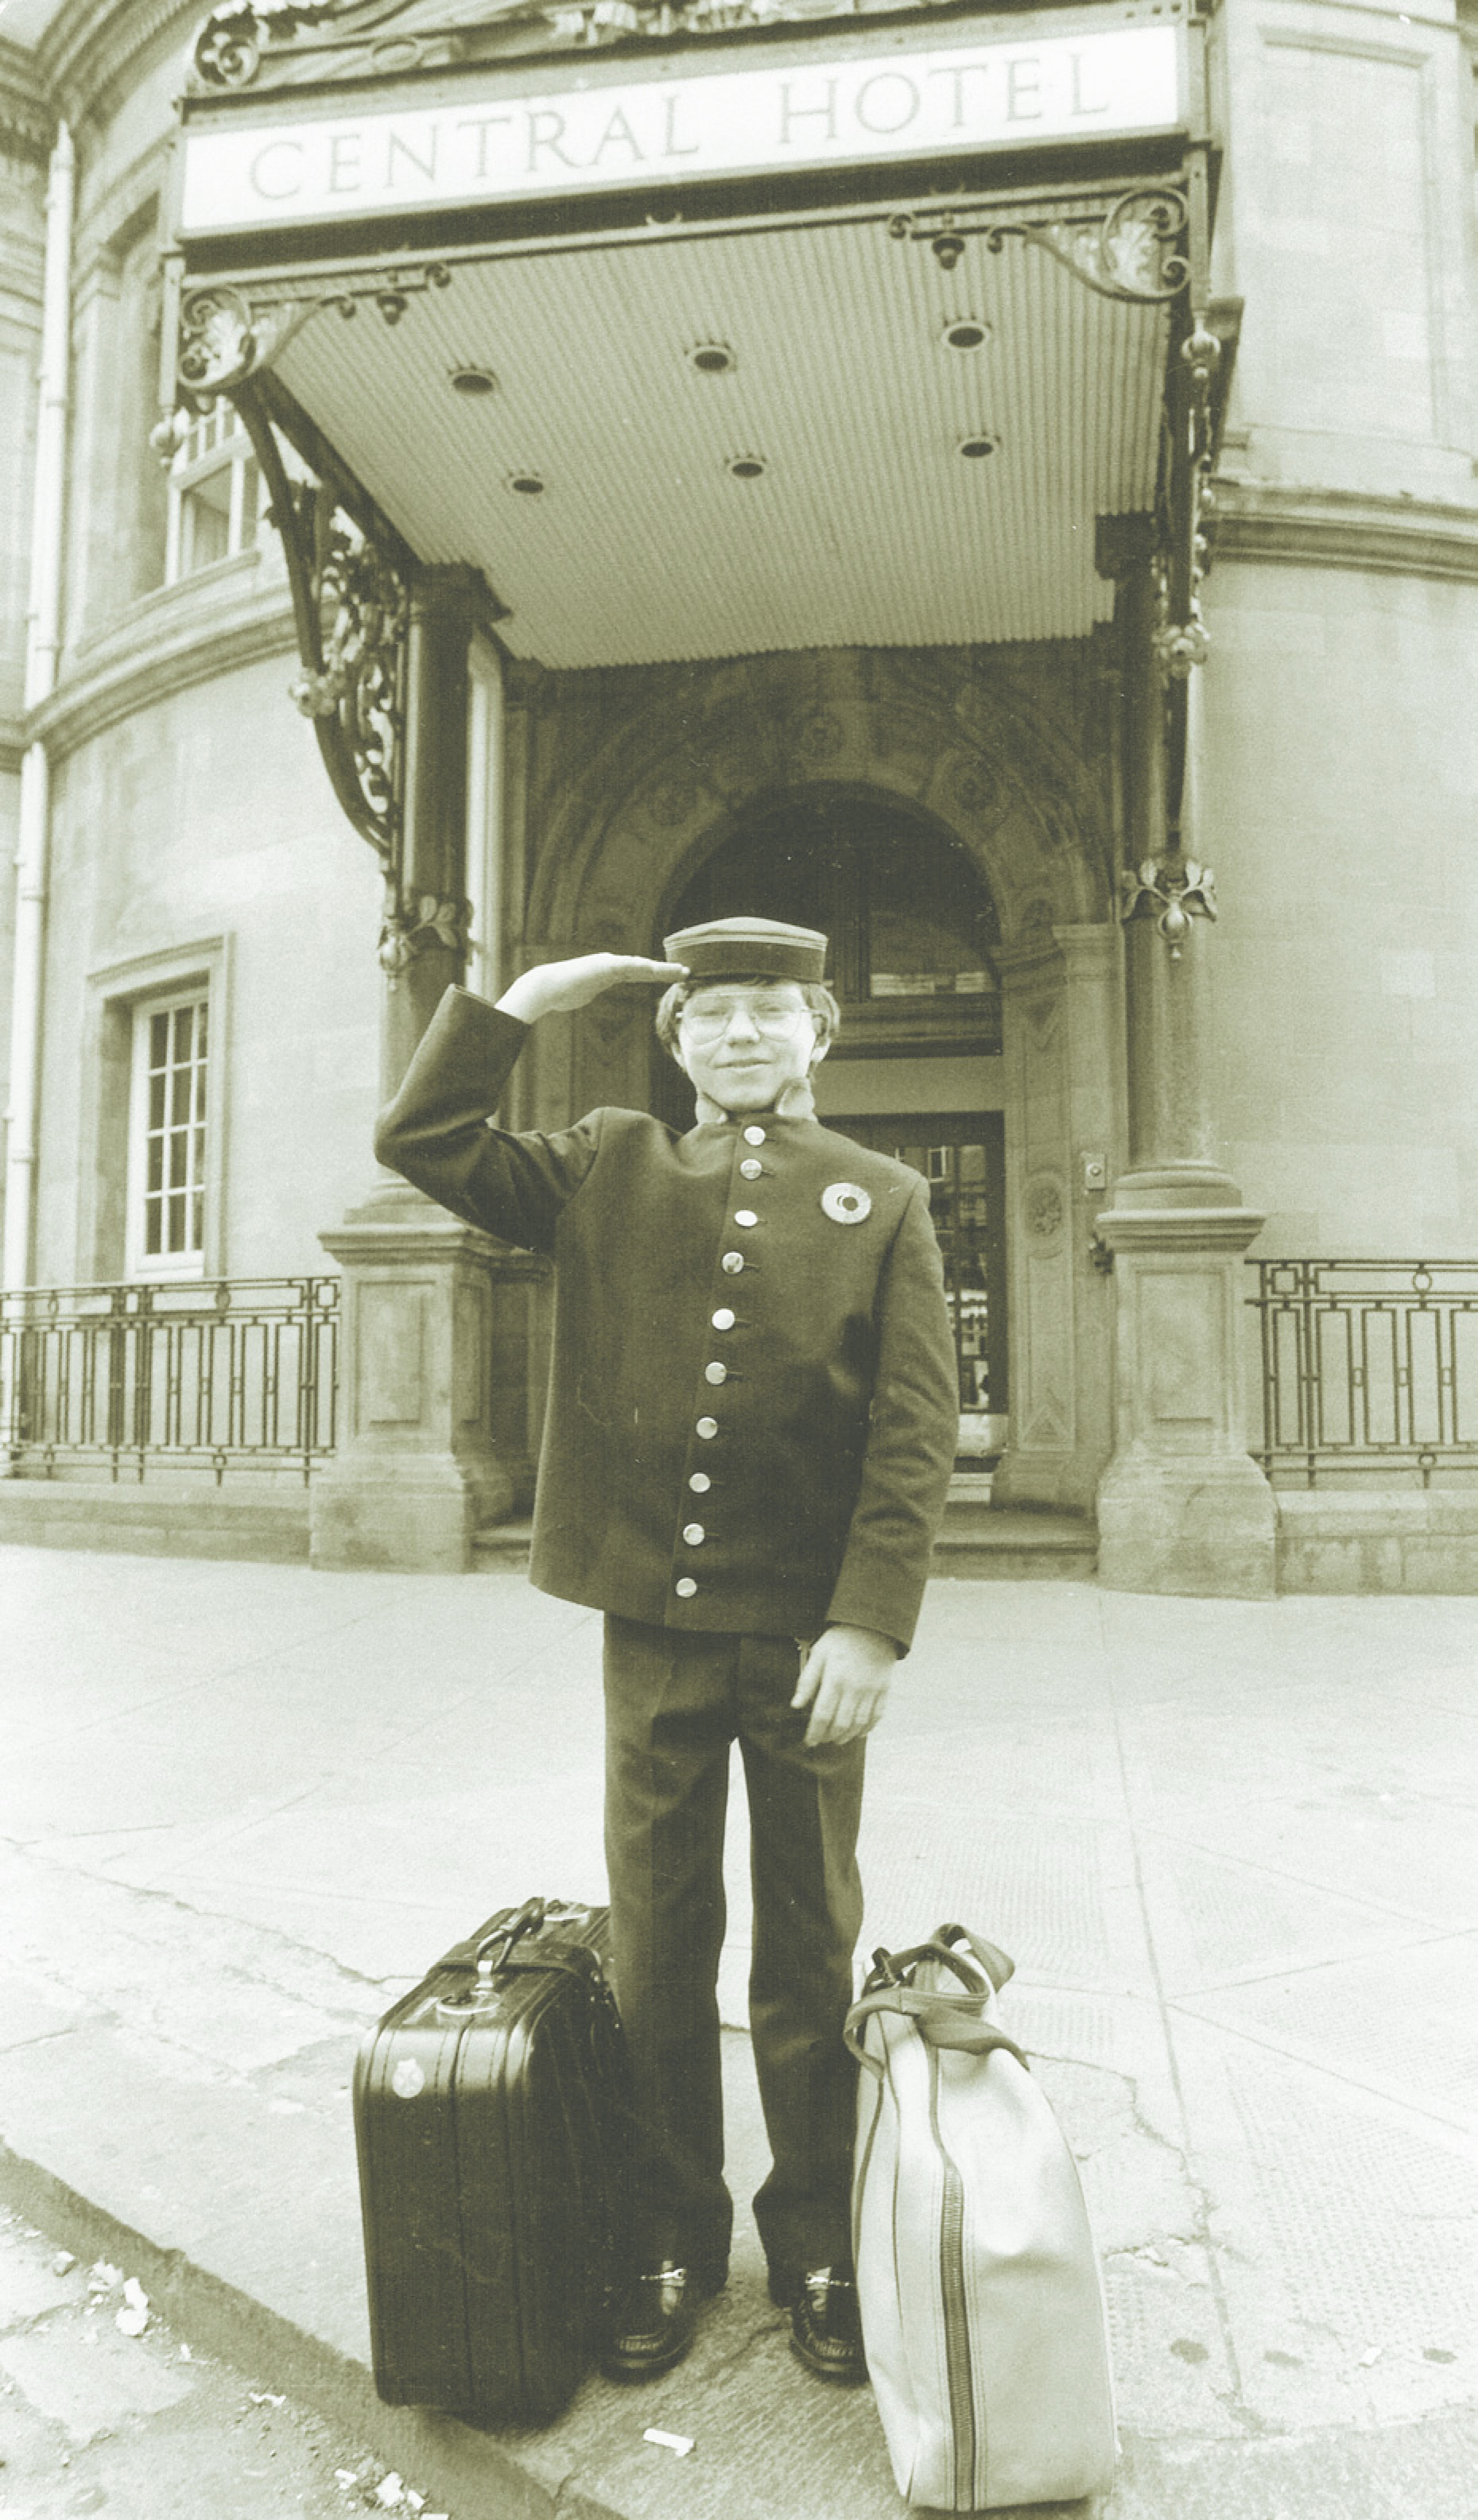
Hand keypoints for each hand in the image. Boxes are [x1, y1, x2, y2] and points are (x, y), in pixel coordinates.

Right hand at [496, 953, 686, 1023]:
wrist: (546, 986)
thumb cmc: (562, 991)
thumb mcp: (584, 991)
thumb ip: (592, 989)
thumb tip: (589, 992)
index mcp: (609, 970)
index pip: (638, 972)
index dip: (657, 974)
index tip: (674, 977)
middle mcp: (611, 964)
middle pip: (644, 967)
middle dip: (666, 970)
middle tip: (687, 972)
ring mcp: (607, 964)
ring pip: (640, 966)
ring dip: (661, 969)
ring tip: (679, 972)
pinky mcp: (603, 967)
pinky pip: (627, 968)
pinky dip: (642, 968)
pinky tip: (656, 969)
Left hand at [792, 1625, 898, 1748]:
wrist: (873, 1626)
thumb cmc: (841, 1639)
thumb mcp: (818, 1653)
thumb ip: (807, 1680)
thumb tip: (796, 1705)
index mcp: (835, 1679)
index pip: (822, 1714)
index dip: (814, 1732)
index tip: (809, 1741)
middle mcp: (854, 1688)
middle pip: (841, 1723)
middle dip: (829, 1737)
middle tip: (821, 1740)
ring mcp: (871, 1690)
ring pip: (859, 1724)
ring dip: (847, 1736)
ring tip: (837, 1739)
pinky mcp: (884, 1690)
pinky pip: (877, 1716)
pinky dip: (867, 1729)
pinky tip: (858, 1733)